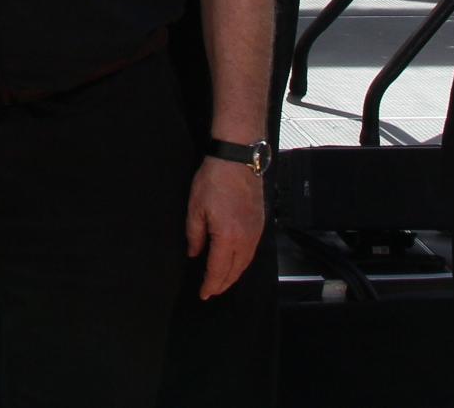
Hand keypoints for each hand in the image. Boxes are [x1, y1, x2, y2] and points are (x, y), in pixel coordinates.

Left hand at [185, 158, 266, 298]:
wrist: (238, 159)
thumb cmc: (215, 179)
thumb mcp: (195, 208)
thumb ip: (194, 235)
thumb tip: (194, 253)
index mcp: (227, 237)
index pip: (218, 270)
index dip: (210, 285)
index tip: (203, 294)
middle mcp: (245, 239)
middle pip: (234, 271)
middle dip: (222, 284)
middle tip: (211, 292)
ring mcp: (255, 232)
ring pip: (245, 263)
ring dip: (233, 275)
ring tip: (222, 282)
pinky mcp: (259, 224)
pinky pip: (251, 252)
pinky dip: (242, 263)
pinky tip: (235, 263)